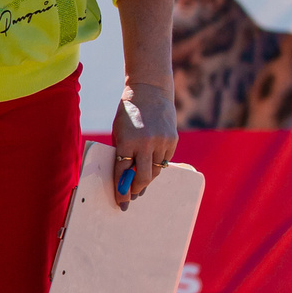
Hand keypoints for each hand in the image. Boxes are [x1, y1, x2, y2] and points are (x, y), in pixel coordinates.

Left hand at [111, 79, 177, 210]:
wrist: (150, 91)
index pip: (122, 172)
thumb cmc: (129, 113)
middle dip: (136, 189)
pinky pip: (164, 160)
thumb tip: (126, 177)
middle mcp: (145, 143)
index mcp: (127, 141)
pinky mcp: (172, 140)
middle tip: (132, 197)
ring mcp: (161, 142)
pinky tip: (151, 167)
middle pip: (142, 177)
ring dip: (147, 179)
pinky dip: (157, 165)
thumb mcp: (119, 131)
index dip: (121, 189)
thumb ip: (123, 152)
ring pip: (155, 170)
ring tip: (140, 185)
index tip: (121, 201)